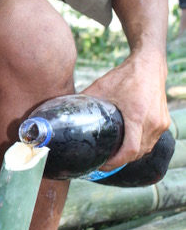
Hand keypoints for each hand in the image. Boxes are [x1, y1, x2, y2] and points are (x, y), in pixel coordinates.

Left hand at [82, 49, 169, 168]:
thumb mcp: (101, 86)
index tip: (101, 164)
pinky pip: (151, 141)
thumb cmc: (125, 75)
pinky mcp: (164, 121)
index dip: (115, 162)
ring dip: (131, 155)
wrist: (150, 64)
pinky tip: (127, 144)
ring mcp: (160, 123)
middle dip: (120, 160)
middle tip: (103, 161)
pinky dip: (140, 146)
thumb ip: (84, 100)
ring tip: (114, 155)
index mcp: (137, 116)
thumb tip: (66, 112)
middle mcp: (152, 122)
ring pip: (146, 149)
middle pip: (137, 153)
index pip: (129, 151)